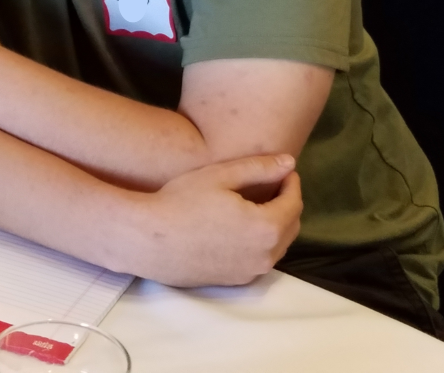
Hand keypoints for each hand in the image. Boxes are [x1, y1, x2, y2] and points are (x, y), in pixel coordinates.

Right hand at [139, 154, 302, 286]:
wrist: (148, 240)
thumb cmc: (181, 202)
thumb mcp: (219, 176)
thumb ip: (259, 168)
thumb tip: (289, 162)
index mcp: (267, 227)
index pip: (294, 203)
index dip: (291, 183)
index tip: (283, 170)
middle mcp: (266, 255)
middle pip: (291, 227)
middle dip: (287, 204)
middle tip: (273, 185)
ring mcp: (251, 272)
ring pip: (277, 246)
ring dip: (275, 225)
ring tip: (257, 205)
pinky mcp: (236, 280)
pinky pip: (260, 259)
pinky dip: (261, 242)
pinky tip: (241, 228)